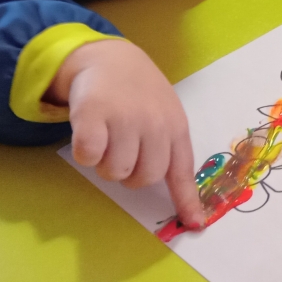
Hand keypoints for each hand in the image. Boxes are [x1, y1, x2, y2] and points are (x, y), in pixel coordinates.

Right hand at [49, 39, 204, 226]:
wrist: (110, 57)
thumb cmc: (139, 93)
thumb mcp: (165, 114)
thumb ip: (168, 147)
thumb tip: (178, 194)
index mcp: (175, 126)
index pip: (182, 170)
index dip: (187, 200)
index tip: (195, 225)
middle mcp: (154, 123)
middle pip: (143, 177)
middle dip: (129, 174)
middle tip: (121, 151)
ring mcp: (125, 117)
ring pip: (114, 170)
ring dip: (105, 163)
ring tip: (106, 138)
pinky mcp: (93, 113)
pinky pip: (89, 155)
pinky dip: (85, 153)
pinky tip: (88, 133)